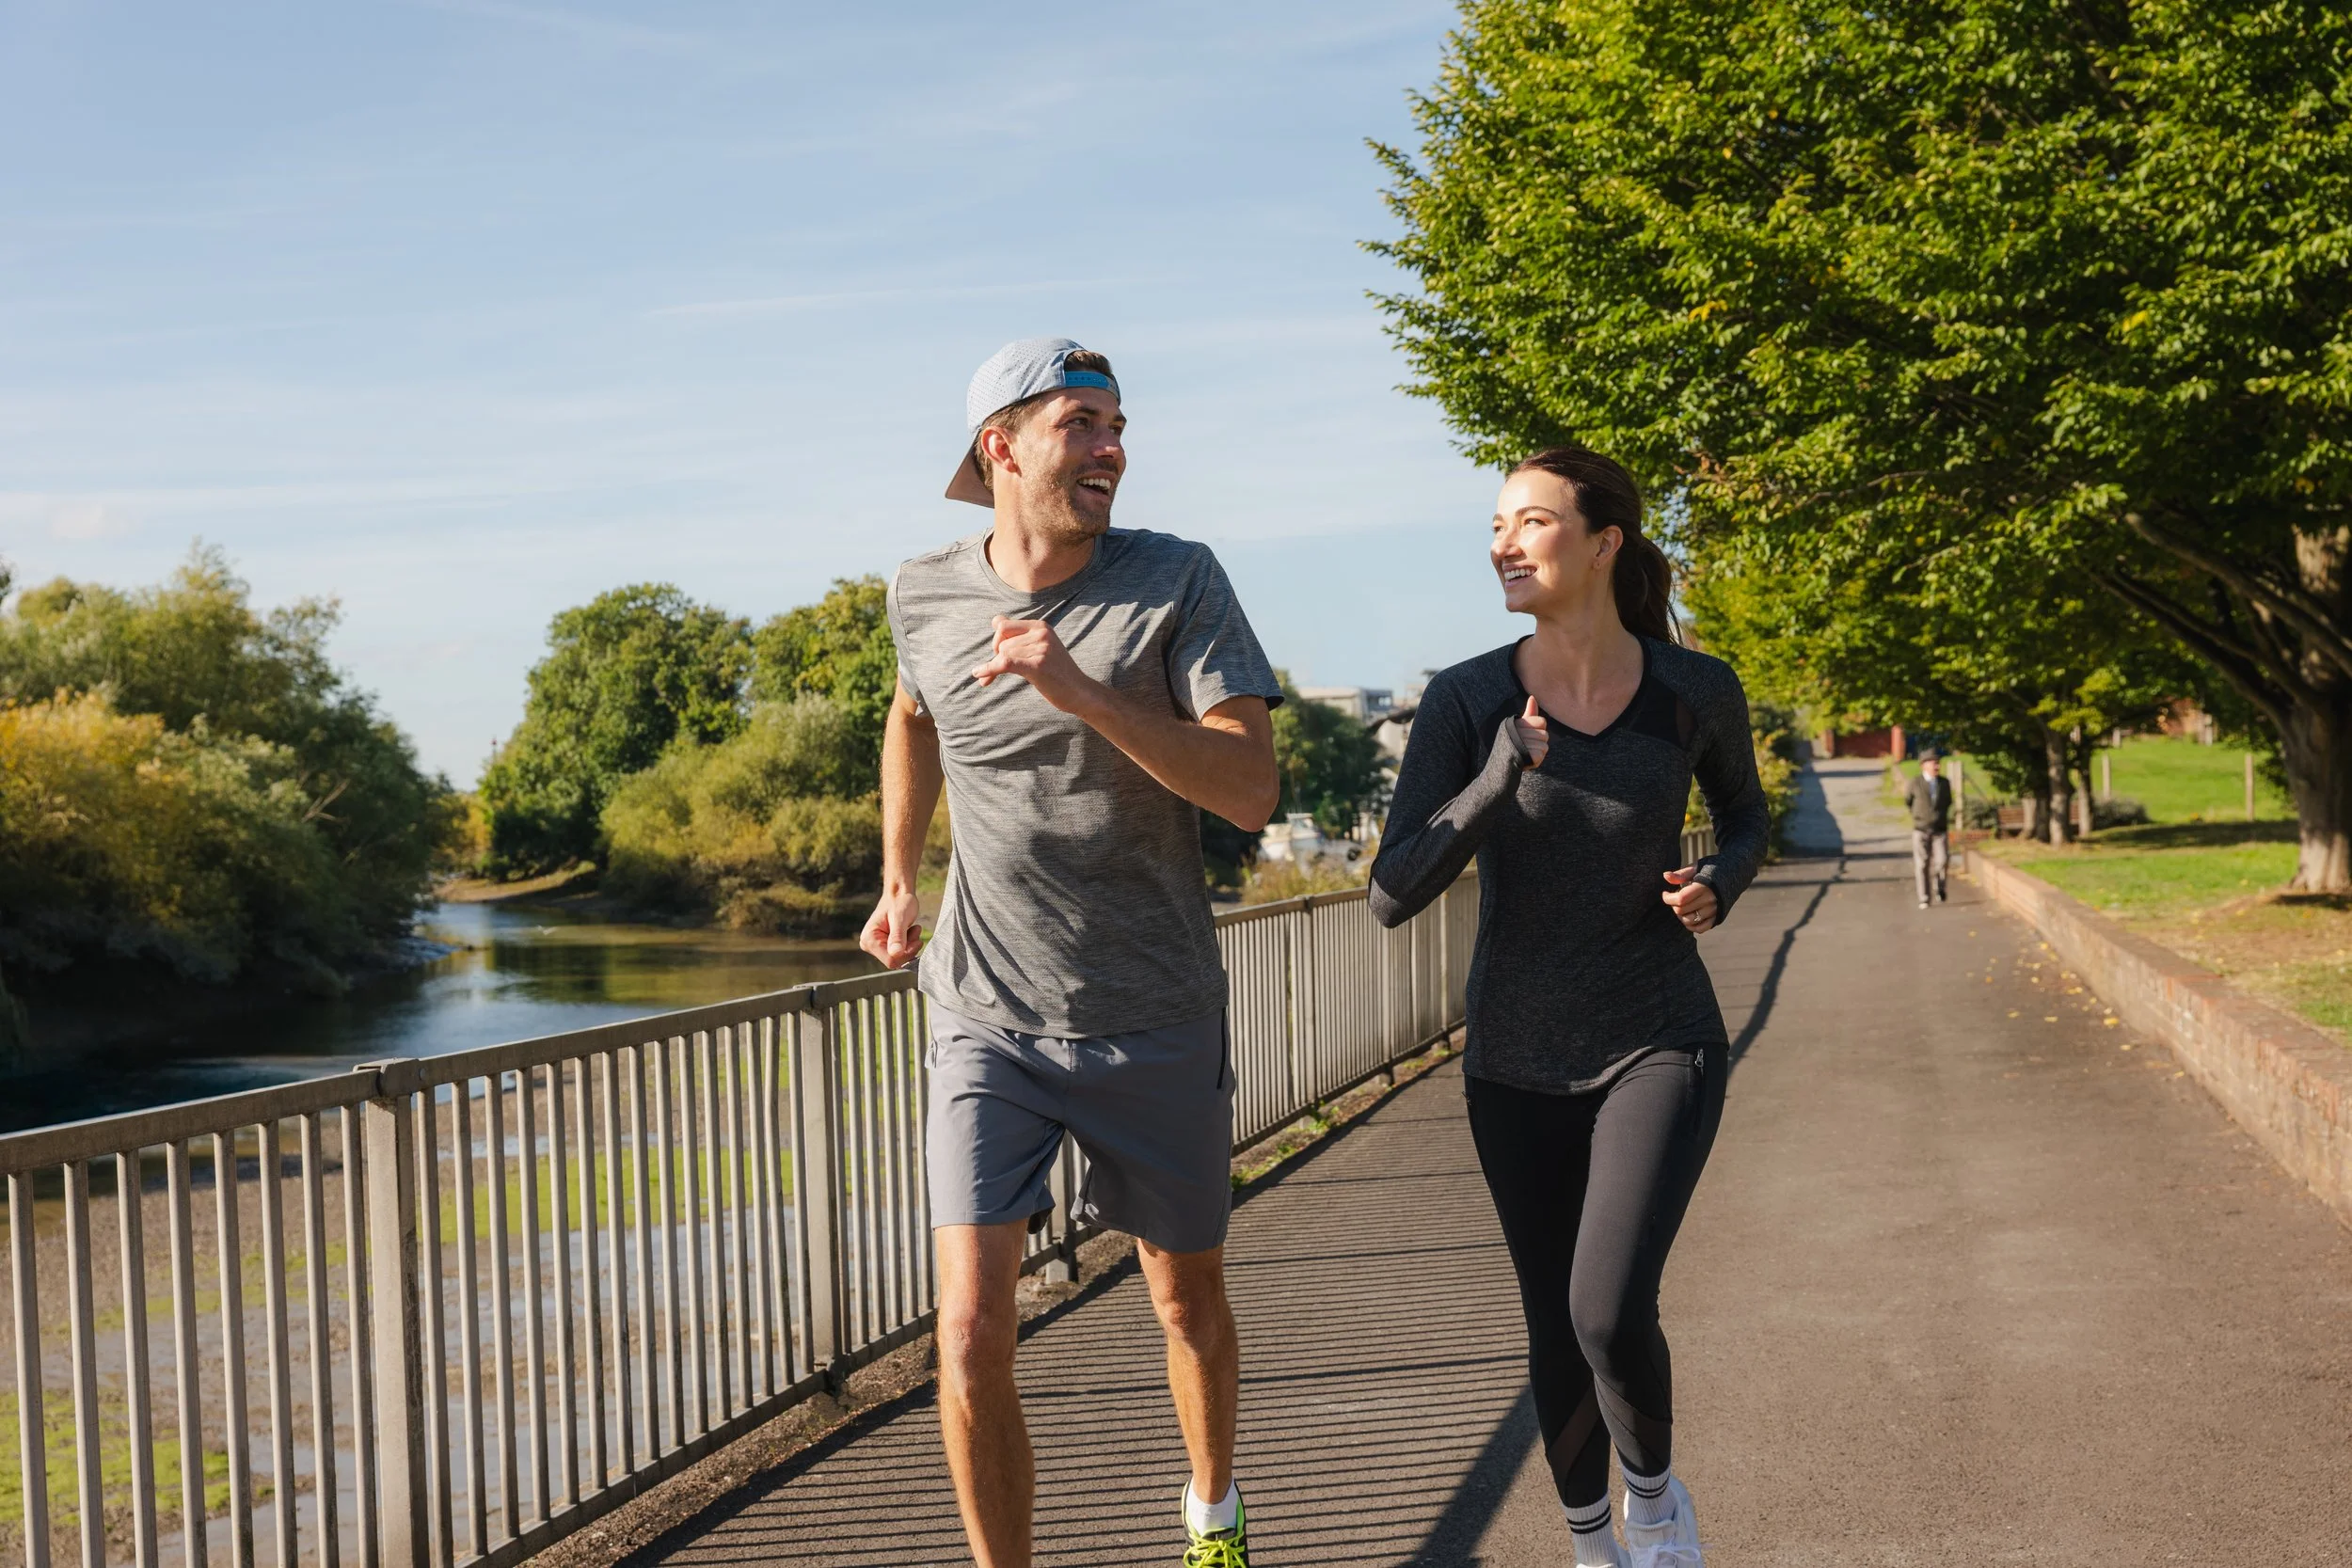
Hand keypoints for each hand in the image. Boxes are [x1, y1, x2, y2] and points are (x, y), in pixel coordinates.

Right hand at [860, 887, 924, 969]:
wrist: (899, 894)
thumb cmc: (899, 902)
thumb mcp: (900, 918)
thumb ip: (897, 937)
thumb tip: (895, 954)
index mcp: (869, 939)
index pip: (890, 960)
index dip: (906, 953)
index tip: (917, 940)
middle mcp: (868, 944)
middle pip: (894, 960)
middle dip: (909, 948)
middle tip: (916, 931)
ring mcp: (875, 946)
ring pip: (898, 957)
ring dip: (910, 945)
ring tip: (914, 929)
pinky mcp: (883, 945)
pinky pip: (899, 953)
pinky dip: (909, 944)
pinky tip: (910, 931)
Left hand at [971, 615, 1096, 712]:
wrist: (1079, 692)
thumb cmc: (1056, 672)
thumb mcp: (1040, 647)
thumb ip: (1018, 634)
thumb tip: (994, 621)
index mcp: (1040, 626)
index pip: (1003, 625)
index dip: (996, 640)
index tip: (998, 654)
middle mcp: (1041, 634)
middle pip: (1002, 643)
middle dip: (996, 658)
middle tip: (999, 670)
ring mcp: (1041, 649)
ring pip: (1003, 655)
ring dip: (996, 669)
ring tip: (997, 679)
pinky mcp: (1038, 666)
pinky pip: (1005, 663)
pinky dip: (990, 670)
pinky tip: (981, 677)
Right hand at [1513, 694, 1549, 769]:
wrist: (1501, 766)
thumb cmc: (1512, 744)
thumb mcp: (1519, 727)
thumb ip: (1529, 713)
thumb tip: (1532, 697)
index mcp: (1517, 723)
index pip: (1542, 722)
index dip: (1538, 730)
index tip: (1527, 735)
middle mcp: (1518, 733)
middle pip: (1545, 735)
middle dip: (1538, 742)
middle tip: (1525, 748)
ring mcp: (1522, 745)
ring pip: (1545, 746)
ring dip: (1538, 752)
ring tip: (1525, 754)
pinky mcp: (1527, 757)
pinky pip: (1541, 755)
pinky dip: (1536, 760)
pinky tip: (1526, 761)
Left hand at [1662, 866, 1718, 933]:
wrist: (1734, 876)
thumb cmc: (1711, 870)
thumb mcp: (1696, 868)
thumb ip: (1681, 874)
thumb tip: (1665, 876)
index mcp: (1704, 886)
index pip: (1681, 898)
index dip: (1668, 898)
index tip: (1665, 893)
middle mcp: (1710, 900)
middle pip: (1682, 910)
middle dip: (1673, 905)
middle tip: (1674, 898)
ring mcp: (1714, 911)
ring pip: (1689, 921)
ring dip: (1680, 915)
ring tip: (1681, 906)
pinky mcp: (1717, 918)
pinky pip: (1700, 928)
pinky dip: (1691, 925)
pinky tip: (1687, 916)